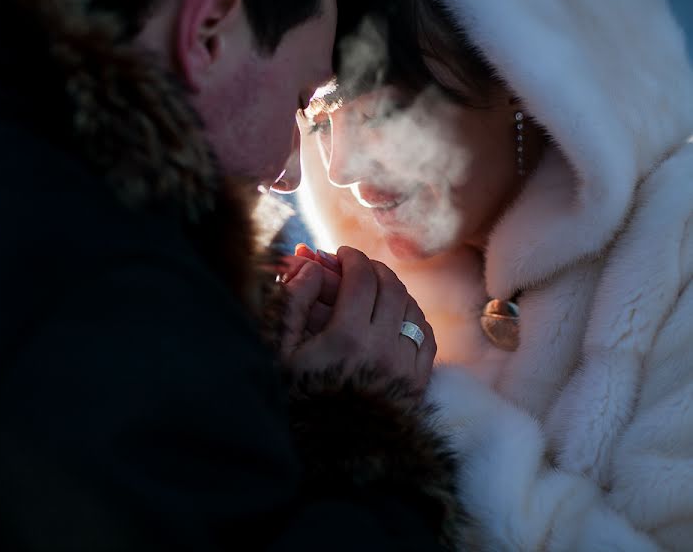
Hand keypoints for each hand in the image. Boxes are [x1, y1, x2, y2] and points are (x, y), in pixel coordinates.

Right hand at [280, 245, 435, 391]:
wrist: (332, 452)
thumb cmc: (299, 400)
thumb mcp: (281, 353)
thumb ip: (294, 305)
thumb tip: (309, 267)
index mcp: (346, 338)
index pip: (361, 279)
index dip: (352, 259)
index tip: (341, 254)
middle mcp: (382, 347)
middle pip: (390, 288)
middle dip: (373, 269)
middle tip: (358, 265)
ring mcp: (405, 365)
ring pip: (411, 308)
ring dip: (394, 290)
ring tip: (375, 288)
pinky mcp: (419, 381)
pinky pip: (426, 334)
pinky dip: (412, 316)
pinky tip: (396, 315)